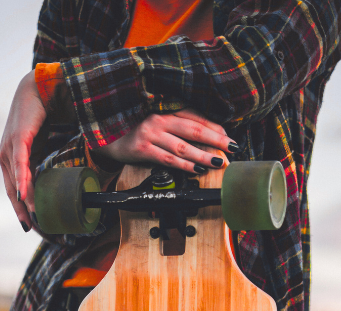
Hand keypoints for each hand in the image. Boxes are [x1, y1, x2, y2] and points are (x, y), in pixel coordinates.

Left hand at [0, 71, 45, 230]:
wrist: (41, 89)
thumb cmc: (41, 118)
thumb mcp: (38, 148)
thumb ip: (39, 164)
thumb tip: (53, 183)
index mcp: (9, 159)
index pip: (13, 190)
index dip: (20, 210)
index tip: (30, 226)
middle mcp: (5, 155)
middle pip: (13, 190)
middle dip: (22, 211)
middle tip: (34, 228)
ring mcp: (9, 147)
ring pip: (17, 180)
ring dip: (25, 201)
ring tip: (35, 218)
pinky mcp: (19, 139)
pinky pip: (21, 164)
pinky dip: (23, 181)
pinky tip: (26, 196)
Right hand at [103, 109, 234, 172]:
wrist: (108, 136)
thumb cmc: (137, 130)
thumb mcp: (159, 123)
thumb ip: (180, 125)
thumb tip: (210, 135)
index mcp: (166, 110)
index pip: (197, 118)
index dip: (216, 128)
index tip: (230, 138)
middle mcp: (160, 119)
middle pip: (194, 130)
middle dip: (217, 140)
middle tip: (232, 148)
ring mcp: (151, 134)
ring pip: (183, 146)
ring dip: (203, 156)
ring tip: (218, 163)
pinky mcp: (143, 149)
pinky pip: (168, 159)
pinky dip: (184, 165)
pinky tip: (196, 170)